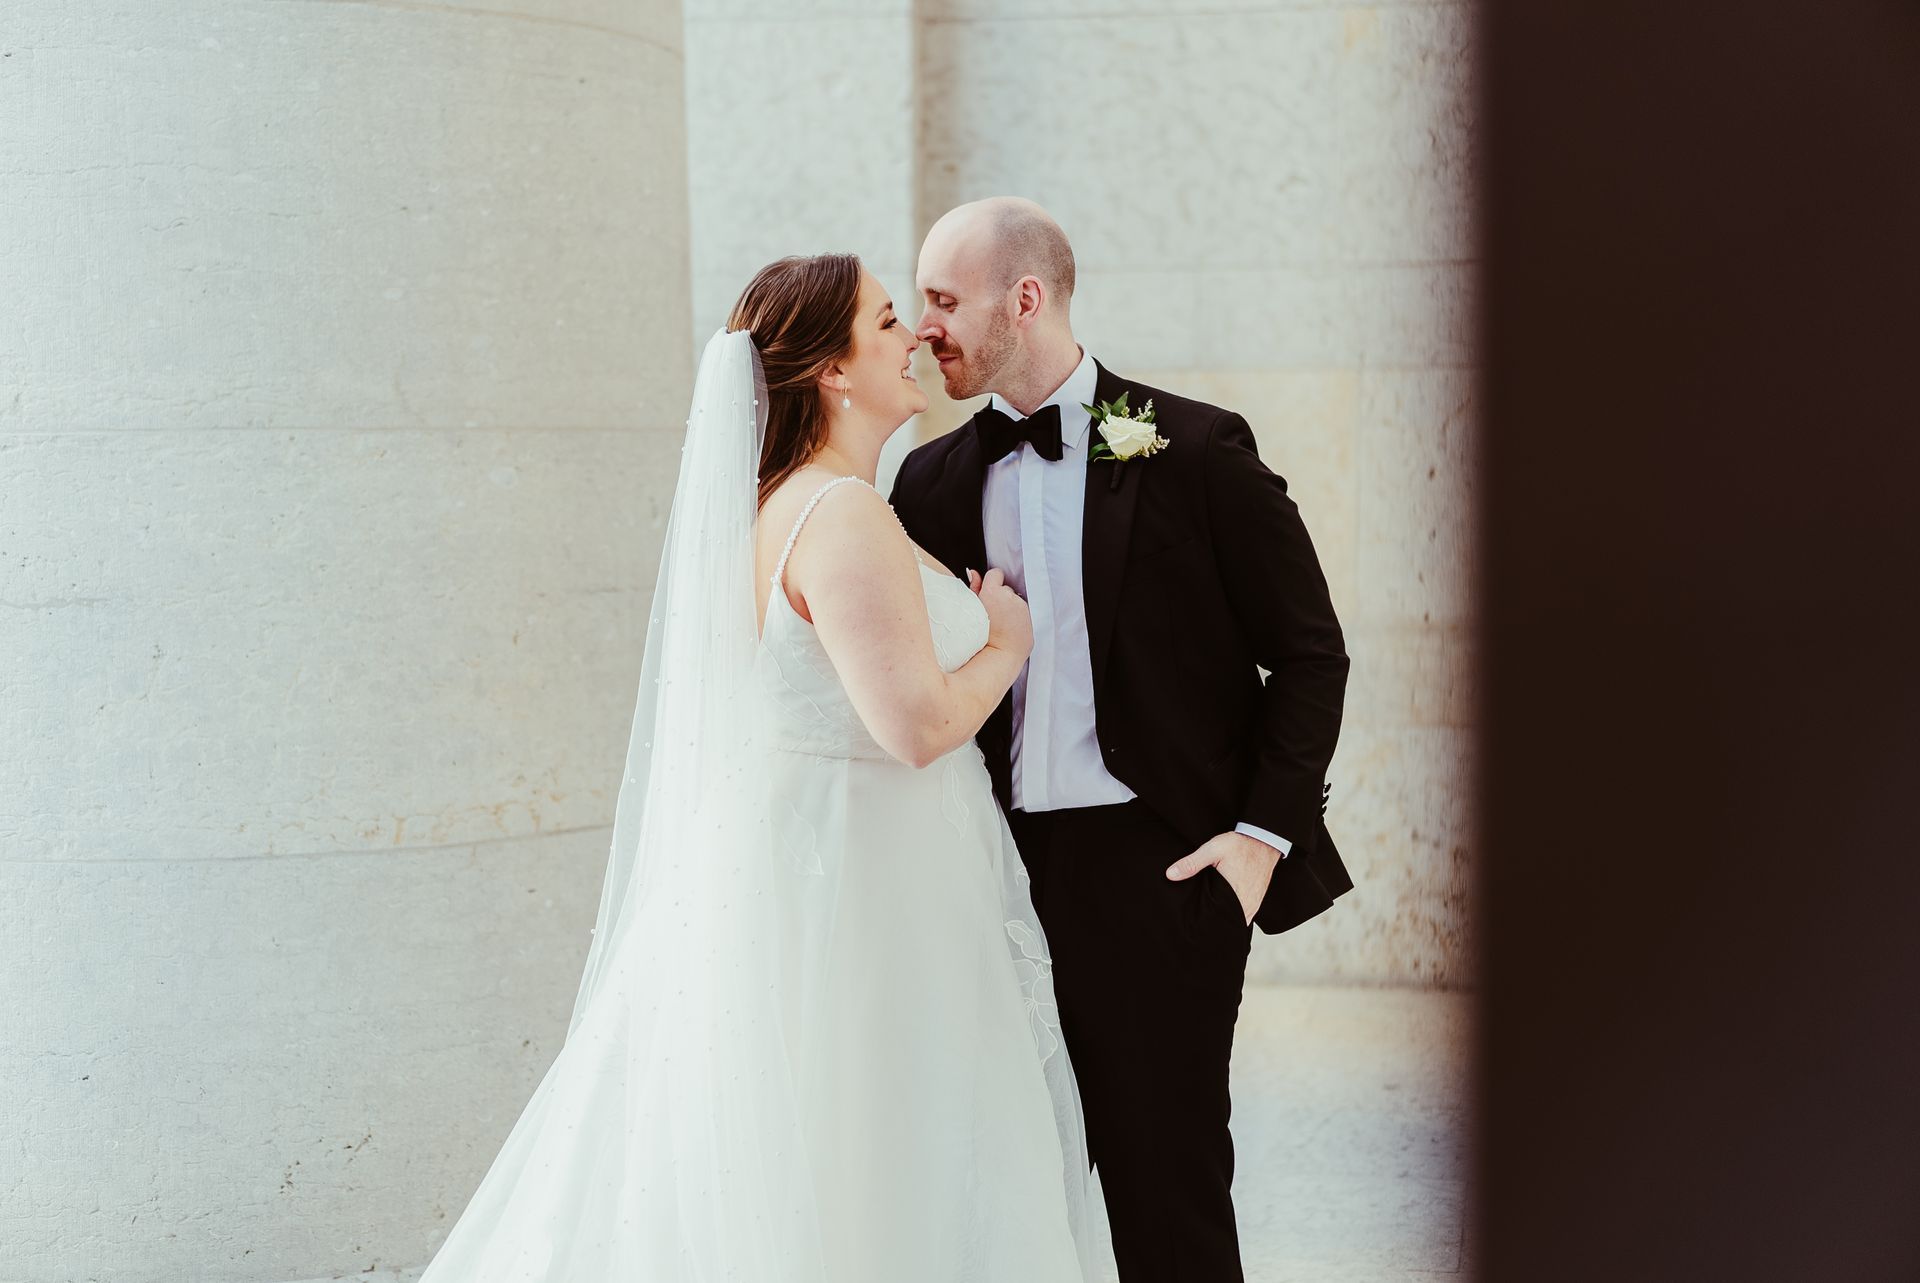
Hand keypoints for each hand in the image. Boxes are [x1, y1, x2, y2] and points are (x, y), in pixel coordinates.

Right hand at [967, 567, 1031, 658]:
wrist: (1000, 655)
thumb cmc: (981, 636)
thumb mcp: (971, 609)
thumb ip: (973, 587)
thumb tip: (972, 572)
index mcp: (992, 592)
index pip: (995, 573)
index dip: (992, 581)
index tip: (989, 592)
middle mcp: (1009, 596)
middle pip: (1006, 588)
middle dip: (1001, 596)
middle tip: (993, 612)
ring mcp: (1022, 606)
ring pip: (1015, 600)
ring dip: (1010, 606)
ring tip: (1002, 622)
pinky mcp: (1031, 616)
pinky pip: (1024, 612)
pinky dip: (1018, 617)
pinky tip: (1010, 627)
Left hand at [1166, 831, 1280, 925]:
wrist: (1265, 840)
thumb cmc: (1240, 845)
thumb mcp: (1213, 849)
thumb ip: (1192, 863)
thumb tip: (1170, 875)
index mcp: (1233, 895)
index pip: (1216, 919)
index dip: (1204, 924)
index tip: (1192, 925)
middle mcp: (1245, 904)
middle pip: (1226, 923)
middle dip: (1213, 925)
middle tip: (1197, 926)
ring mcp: (1253, 904)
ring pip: (1236, 922)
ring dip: (1224, 921)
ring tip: (1209, 921)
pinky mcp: (1257, 901)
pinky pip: (1245, 916)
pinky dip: (1235, 917)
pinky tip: (1224, 912)